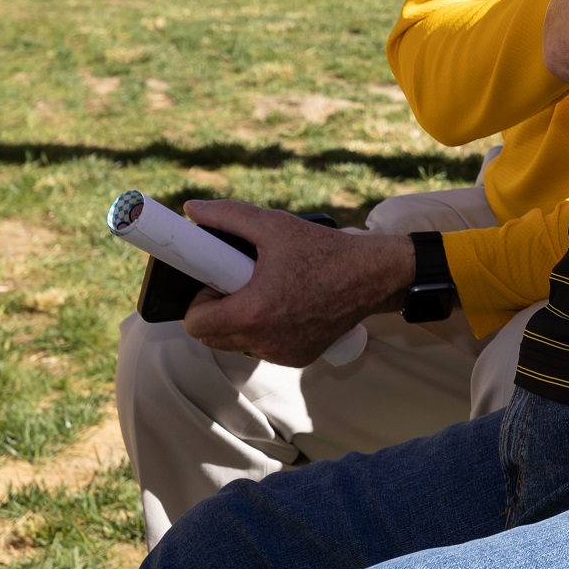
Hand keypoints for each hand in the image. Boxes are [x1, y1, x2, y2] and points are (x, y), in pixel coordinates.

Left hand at [179, 200, 415, 367]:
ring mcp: (283, 354)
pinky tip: (286, 307)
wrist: (374, 275)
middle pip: (211, 339)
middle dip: (217, 312)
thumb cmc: (325, 251)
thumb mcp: (275, 226)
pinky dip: (266, 332)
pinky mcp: (299, 359)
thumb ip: (229, 216)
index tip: (218, 281)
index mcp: (254, 312)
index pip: (195, 324)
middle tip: (239, 284)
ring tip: (265, 292)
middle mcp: (265, 341)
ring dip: (240, 324)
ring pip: (238, 345)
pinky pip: (265, 348)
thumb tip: (193, 209)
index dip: (199, 300)